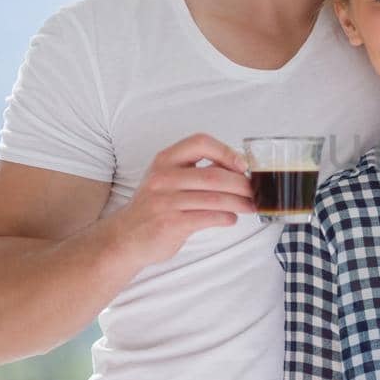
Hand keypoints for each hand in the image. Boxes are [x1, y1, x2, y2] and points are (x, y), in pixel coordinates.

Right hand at [106, 134, 253, 269]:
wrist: (125, 237)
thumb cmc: (155, 205)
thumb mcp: (166, 179)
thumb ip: (194, 171)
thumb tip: (237, 169)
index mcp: (164, 160)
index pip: (200, 143)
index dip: (225, 151)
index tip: (242, 164)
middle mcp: (163, 178)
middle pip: (213, 175)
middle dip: (241, 184)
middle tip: (254, 190)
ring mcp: (165, 201)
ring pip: (214, 199)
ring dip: (239, 203)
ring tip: (250, 206)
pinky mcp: (170, 223)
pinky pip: (208, 217)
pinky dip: (225, 217)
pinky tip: (231, 218)